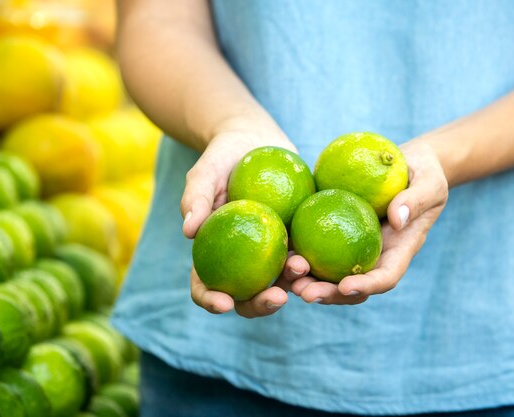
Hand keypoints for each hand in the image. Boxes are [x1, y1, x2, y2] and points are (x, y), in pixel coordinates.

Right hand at [180, 129, 308, 317]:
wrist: (256, 141)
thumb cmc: (222, 157)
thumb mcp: (205, 172)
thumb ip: (196, 199)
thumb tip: (188, 231)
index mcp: (213, 253)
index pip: (205, 285)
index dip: (211, 300)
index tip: (224, 303)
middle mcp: (242, 260)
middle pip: (247, 296)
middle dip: (260, 305)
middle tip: (276, 298)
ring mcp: (271, 252)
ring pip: (281, 281)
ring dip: (294, 284)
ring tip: (302, 270)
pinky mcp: (297, 238)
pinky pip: (307, 254)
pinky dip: (315, 261)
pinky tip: (326, 259)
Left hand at [290, 140, 448, 303]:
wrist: (407, 165)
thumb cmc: (424, 174)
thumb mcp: (429, 183)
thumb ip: (415, 200)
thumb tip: (397, 220)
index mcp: (398, 251)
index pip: (384, 277)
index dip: (366, 286)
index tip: (346, 286)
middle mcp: (373, 255)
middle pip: (351, 286)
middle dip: (329, 295)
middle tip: (305, 293)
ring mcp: (352, 246)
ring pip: (329, 273)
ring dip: (308, 281)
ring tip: (286, 281)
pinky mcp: (335, 232)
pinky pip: (315, 246)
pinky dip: (298, 253)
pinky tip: (279, 252)